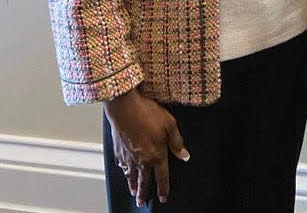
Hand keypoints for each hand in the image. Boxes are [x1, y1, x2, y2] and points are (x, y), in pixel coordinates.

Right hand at [105, 88, 189, 204]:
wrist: (125, 107)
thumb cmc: (147, 113)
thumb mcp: (170, 124)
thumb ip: (177, 142)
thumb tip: (184, 155)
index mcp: (156, 155)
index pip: (162, 176)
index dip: (163, 188)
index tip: (164, 196)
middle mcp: (141, 160)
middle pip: (143, 181)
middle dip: (144, 193)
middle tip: (142, 202)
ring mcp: (128, 156)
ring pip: (131, 176)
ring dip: (133, 185)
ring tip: (133, 192)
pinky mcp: (119, 150)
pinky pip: (122, 165)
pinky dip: (124, 172)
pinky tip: (124, 172)